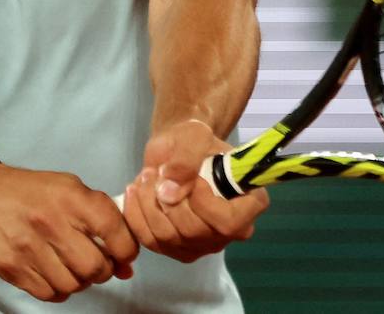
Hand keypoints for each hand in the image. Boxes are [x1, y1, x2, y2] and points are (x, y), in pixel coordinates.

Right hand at [0, 162, 137, 302]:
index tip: (123, 253)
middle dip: (103, 270)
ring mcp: (28, 247)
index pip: (115, 230)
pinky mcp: (11, 267)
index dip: (126, 248)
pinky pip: (49, 294)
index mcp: (70, 197)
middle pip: (95, 267)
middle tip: (97, 263)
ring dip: (79, 281)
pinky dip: (58, 289)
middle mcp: (50, 222)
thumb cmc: (29, 192)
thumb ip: (101, 219)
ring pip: (73, 285)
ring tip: (72, 266)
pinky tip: (53, 272)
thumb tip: (126, 263)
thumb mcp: (68, 188)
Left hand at [121, 119, 269, 262]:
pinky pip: (150, 241)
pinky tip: (134, 192)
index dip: (204, 203)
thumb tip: (169, 192)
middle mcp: (230, 232)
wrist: (175, 149)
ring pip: (167, 237)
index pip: (229, 222)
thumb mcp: (195, 135)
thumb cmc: (194, 140)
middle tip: (157, 172)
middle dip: (168, 199)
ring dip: (148, 205)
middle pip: (193, 231)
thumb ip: (186, 159)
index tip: (192, 178)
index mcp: (249, 204)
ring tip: (145, 177)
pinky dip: (136, 215)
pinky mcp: (176, 249)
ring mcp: (203, 244)